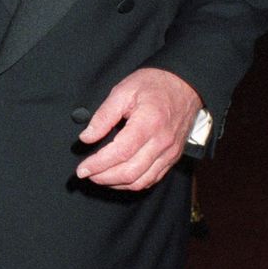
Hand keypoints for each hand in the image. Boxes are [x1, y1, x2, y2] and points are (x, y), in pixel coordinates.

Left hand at [75, 67, 202, 190]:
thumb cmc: (153, 84)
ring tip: (98, 177)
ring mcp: (170, 152)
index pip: (120, 153)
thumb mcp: (123, 91)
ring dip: (117, 184)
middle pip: (130, 172)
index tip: (82, 169)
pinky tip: (118, 178)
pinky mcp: (173, 157)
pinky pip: (152, 178)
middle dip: (103, 177)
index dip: (98, 164)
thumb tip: (87, 138)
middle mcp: (162, 142)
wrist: (186, 84)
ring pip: (141, 181)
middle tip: (86, 174)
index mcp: (148, 123)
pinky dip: (133, 183)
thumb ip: (104, 116)